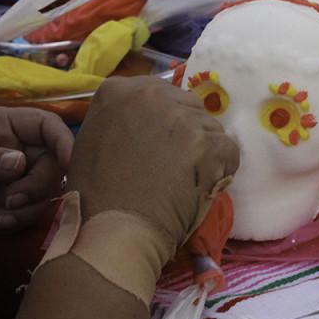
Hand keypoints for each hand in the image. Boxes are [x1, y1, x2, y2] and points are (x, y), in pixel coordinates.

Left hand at [0, 107, 73, 236]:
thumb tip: (19, 162)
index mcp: (0, 125)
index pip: (44, 124)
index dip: (62, 140)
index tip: (69, 163)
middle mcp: (14, 148)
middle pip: (53, 162)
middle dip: (38, 185)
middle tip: (9, 199)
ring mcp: (13, 177)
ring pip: (46, 192)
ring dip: (25, 208)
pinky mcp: (9, 203)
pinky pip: (31, 213)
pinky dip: (14, 221)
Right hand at [67, 76, 238, 264]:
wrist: (115, 228)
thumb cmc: (95, 192)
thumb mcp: (91, 139)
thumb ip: (116, 118)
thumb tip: (138, 121)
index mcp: (118, 90)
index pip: (157, 92)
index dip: (161, 119)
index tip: (157, 142)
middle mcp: (151, 95)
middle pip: (186, 104)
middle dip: (184, 130)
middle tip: (173, 162)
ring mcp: (182, 117)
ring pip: (208, 127)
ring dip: (202, 151)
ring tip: (184, 180)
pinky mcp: (209, 143)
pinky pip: (227, 151)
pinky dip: (220, 170)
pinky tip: (199, 187)